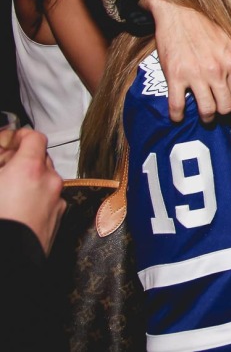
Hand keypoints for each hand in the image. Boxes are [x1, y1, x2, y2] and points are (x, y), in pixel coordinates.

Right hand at [0, 128, 65, 254]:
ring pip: (45, 178)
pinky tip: (18, 207)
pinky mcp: (58, 216)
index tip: (7, 143)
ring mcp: (57, 199)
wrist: (9, 259)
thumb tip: (1, 153)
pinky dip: (36, 196)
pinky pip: (49, 197)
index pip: (34, 137)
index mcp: (29, 169)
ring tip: (8, 191)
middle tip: (3, 168)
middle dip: (22, 159)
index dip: (19, 137)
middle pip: (40, 157)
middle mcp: (49, 180)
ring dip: (29, 178)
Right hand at [145, 0, 230, 122]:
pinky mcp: (174, 76)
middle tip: (216, 111)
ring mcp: (195, 74)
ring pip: (206, 110)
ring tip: (202, 116)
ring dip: (205, 117)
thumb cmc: (205, 26)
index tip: (225, 99)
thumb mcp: (230, 42)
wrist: (178, 12)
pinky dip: (177, 116)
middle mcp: (216, 70)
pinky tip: (177, 117)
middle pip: (225, 107)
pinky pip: (177, 105)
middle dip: (221, 112)